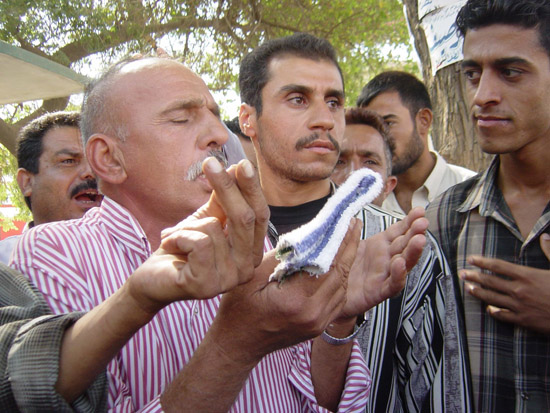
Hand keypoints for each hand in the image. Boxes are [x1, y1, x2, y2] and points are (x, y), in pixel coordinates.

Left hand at [127, 157, 268, 313]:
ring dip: (187, 226)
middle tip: (210, 162)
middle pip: (244, 219)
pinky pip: (199, 243)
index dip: (251, 189)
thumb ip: (223, 199)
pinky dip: (178, 237)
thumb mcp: (205, 218)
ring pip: (214, 228)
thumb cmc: (181, 248)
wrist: (151, 278)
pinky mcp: (206, 285)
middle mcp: (246, 269)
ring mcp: (228, 280)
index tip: (242, 163)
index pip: (259, 215)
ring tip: (176, 237)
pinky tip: (169, 246)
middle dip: (227, 187)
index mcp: (251, 253)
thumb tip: (238, 167)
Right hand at [209, 220, 361, 364]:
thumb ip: (282, 256)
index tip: (346, 222)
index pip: (326, 264)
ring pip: (343, 288)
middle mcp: (312, 314)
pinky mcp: (319, 327)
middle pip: (340, 274)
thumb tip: (306, 237)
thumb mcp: (252, 275)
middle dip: (349, 247)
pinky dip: (341, 280)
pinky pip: (338, 301)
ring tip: (350, 240)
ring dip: (348, 262)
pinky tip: (340, 265)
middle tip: (354, 224)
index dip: (339, 241)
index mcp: (295, 300)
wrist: (238, 343)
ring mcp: (317, 323)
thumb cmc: (239, 308)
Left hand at [339, 207, 427, 319]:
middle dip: (416, 233)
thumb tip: (352, 217)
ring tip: (419, 240)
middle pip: (405, 244)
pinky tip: (400, 264)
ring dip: (413, 252)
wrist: (333, 294)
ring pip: (404, 263)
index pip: (399, 231)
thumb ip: (351, 232)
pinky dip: (398, 275)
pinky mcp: (379, 292)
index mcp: (381, 245)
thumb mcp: (348, 245)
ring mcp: (385, 275)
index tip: (419, 211)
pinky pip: (392, 284)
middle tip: (423, 223)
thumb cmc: (343, 267)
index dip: (409, 221)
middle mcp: (387, 259)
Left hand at [461, 234, 549, 333]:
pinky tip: (488, 309)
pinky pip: (503, 316)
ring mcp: (519, 306)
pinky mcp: (523, 321)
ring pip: (492, 298)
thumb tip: (544, 235)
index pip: (498, 266)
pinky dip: (494, 311)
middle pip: (490, 281)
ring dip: (478, 293)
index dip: (482, 262)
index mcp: (527, 275)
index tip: (470, 259)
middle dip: (473, 276)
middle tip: (461, 273)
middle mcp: (519, 290)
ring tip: (468, 289)